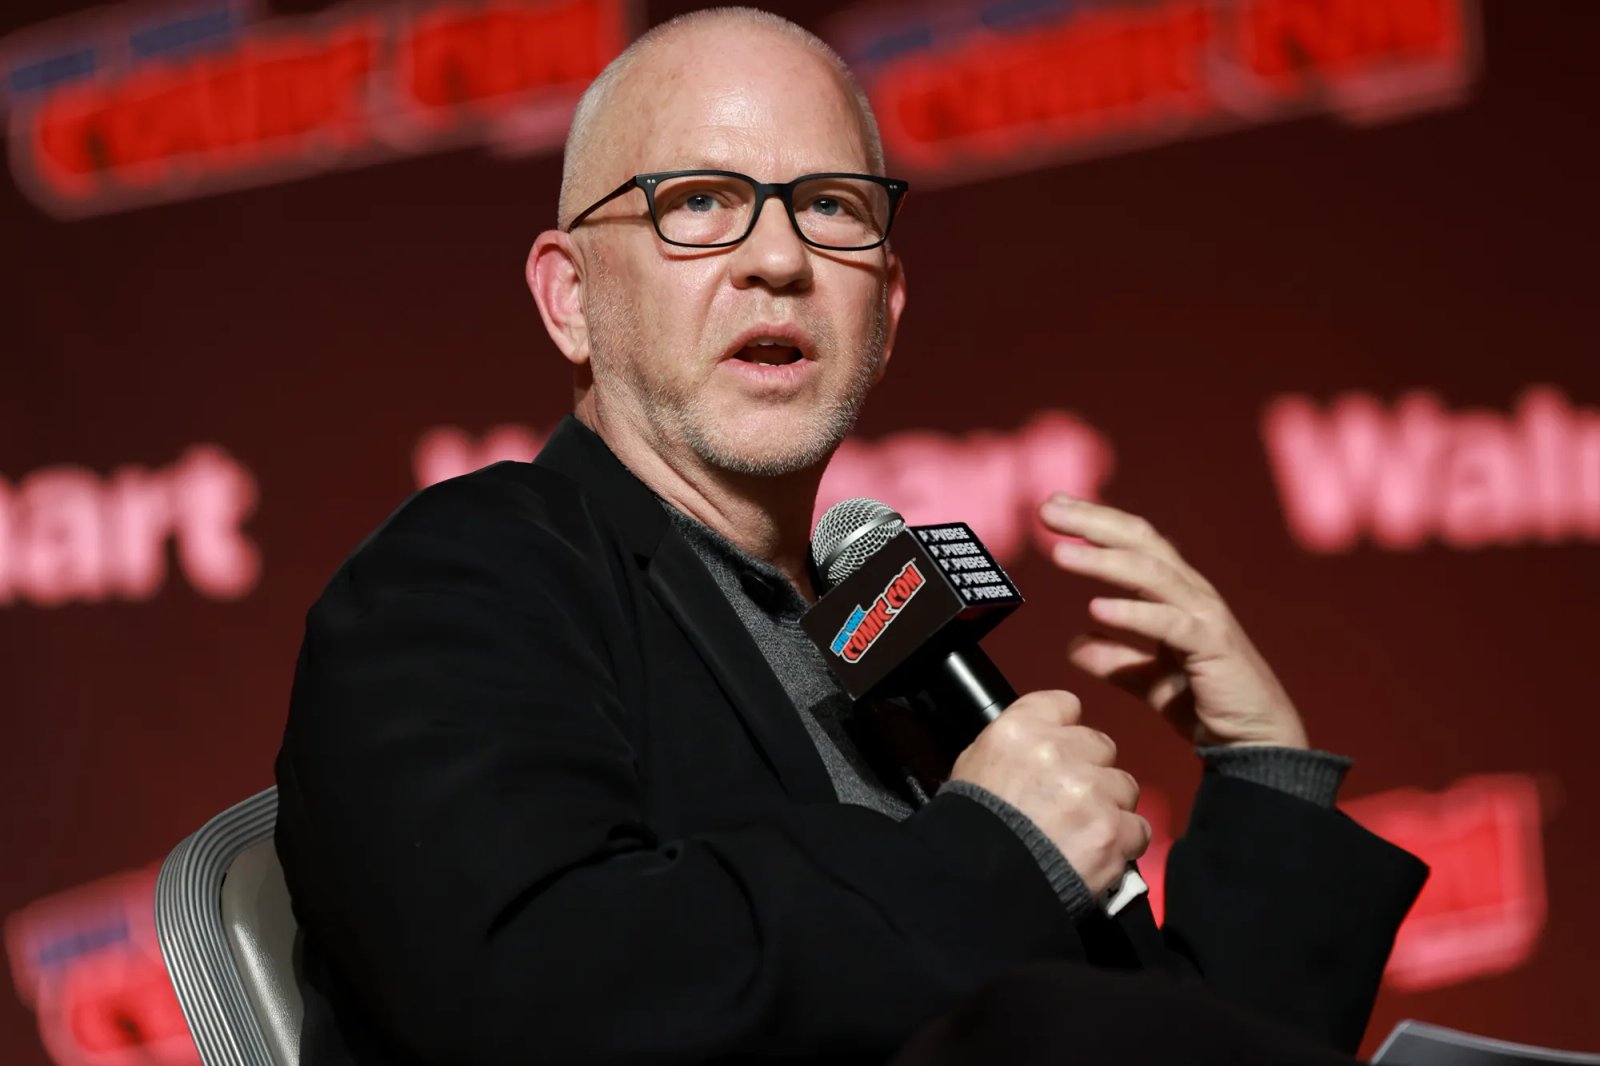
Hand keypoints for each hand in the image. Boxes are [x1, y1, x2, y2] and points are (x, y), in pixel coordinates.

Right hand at [949, 689, 1149, 894]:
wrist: (980, 885)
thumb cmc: (972, 828)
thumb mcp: (975, 766)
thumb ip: (1015, 745)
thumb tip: (1040, 742)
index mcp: (1020, 729)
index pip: (1065, 704)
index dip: (1065, 732)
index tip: (1060, 752)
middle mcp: (1058, 751)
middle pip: (1100, 746)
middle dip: (1090, 771)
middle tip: (1069, 801)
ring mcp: (1090, 791)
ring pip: (1124, 787)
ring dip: (1109, 807)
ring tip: (1081, 833)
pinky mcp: (1113, 830)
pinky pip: (1138, 828)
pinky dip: (1122, 843)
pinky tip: (1097, 853)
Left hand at [1040, 494, 1308, 749]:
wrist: (1255, 742)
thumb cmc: (1207, 704)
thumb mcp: (1149, 679)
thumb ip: (1115, 659)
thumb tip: (1074, 645)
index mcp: (1177, 594)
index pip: (1133, 544)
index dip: (1094, 523)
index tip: (1052, 509)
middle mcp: (1192, 594)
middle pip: (1141, 543)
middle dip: (1093, 523)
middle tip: (1048, 510)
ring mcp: (1206, 616)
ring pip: (1152, 574)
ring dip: (1104, 560)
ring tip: (1062, 554)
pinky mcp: (1213, 646)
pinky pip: (1169, 623)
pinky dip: (1133, 613)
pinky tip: (1097, 608)